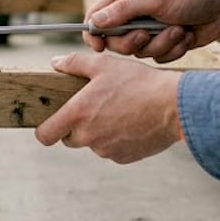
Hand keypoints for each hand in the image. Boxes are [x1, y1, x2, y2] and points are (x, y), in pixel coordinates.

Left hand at [34, 52, 182, 163]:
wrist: (174, 106)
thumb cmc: (139, 82)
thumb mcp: (104, 65)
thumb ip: (75, 63)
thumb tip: (55, 62)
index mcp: (78, 115)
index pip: (44, 135)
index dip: (45, 129)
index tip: (52, 121)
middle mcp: (89, 137)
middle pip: (68, 139)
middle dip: (75, 126)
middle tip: (93, 108)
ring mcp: (106, 151)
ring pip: (92, 144)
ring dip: (98, 132)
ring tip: (119, 111)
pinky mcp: (124, 158)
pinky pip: (112, 150)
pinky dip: (117, 139)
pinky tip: (131, 122)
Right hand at [83, 0, 219, 61]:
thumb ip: (123, 11)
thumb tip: (94, 22)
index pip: (97, 16)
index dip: (94, 33)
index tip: (98, 46)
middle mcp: (134, 14)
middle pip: (115, 40)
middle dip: (133, 42)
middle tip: (146, 35)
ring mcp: (149, 30)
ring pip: (138, 52)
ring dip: (160, 44)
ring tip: (178, 30)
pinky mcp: (164, 44)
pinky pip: (158, 58)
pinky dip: (173, 49)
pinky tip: (186, 36)